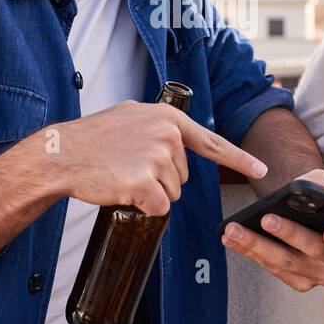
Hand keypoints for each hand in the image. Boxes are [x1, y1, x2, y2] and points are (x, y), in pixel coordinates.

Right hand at [54, 101, 267, 216]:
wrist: (62, 154)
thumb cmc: (92, 139)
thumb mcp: (130, 115)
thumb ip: (158, 124)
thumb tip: (174, 134)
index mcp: (168, 118)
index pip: (211, 142)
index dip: (239, 158)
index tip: (261, 169)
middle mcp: (167, 135)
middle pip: (182, 177)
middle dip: (159, 179)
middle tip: (128, 167)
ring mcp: (157, 158)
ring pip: (170, 194)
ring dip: (149, 193)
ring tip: (122, 175)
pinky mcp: (144, 182)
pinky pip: (158, 208)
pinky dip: (142, 207)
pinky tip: (121, 190)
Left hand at [220, 169, 323, 292]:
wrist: (306, 216)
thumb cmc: (316, 200)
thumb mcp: (322, 185)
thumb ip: (317, 184)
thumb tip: (298, 191)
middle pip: (314, 251)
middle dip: (288, 234)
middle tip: (266, 219)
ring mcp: (320, 276)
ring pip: (287, 262)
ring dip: (257, 245)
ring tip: (234, 230)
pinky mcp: (300, 282)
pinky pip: (273, 269)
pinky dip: (251, 253)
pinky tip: (232, 240)